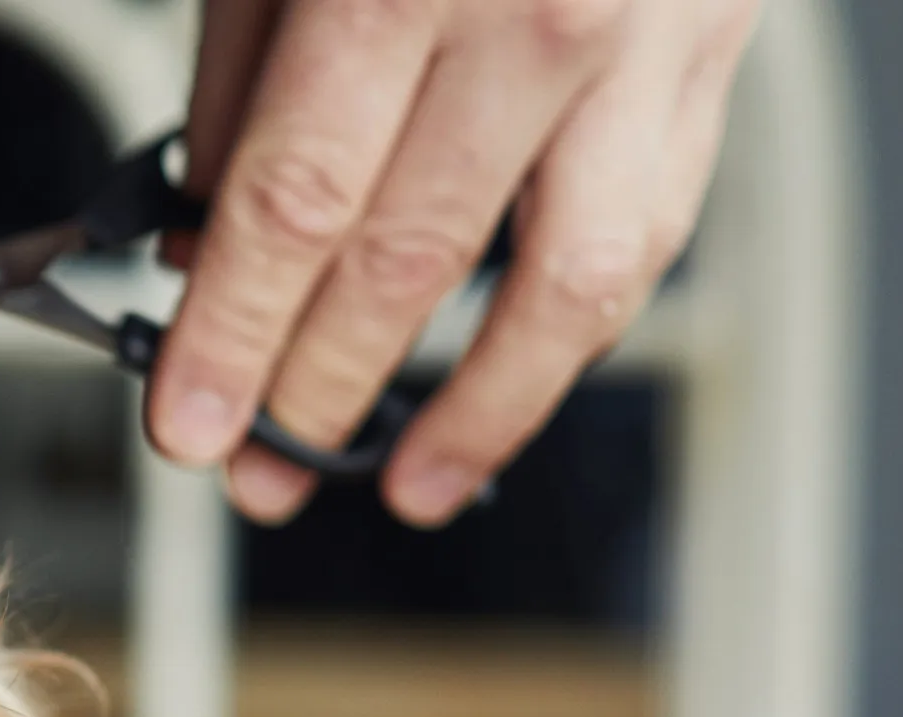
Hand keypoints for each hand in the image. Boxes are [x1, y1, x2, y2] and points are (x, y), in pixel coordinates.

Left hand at [150, 0, 759, 525]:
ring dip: (467, 411)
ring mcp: (646, 49)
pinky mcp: (716, 70)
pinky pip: (646, 242)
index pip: (295, 202)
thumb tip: (200, 236)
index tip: (186, 422)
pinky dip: (569, 342)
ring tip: (398, 484)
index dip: (231, 330)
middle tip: (250, 465)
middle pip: (405, 260)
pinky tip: (504, 398)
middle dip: (313, 387)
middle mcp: (539, 16)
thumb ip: (243, 76)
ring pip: (561, 288)